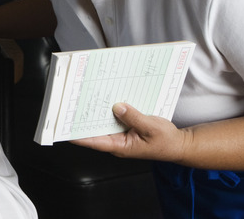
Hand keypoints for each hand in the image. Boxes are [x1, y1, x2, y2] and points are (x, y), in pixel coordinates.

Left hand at [71, 103, 190, 161]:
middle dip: (84, 119)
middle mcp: (117, 142)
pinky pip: (113, 119)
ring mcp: (120, 135)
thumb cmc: (167, 142)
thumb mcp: (152, 127)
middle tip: (72, 105)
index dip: (78, 135)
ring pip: (103, 123)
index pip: (94, 141)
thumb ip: (134, 117)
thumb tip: (118, 107)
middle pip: (94, 130)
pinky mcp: (125, 128)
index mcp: (120, 146)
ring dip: (96, 112)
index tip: (64, 129)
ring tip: (85, 98)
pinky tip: (105, 99)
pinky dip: (109, 110)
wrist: (179, 144)